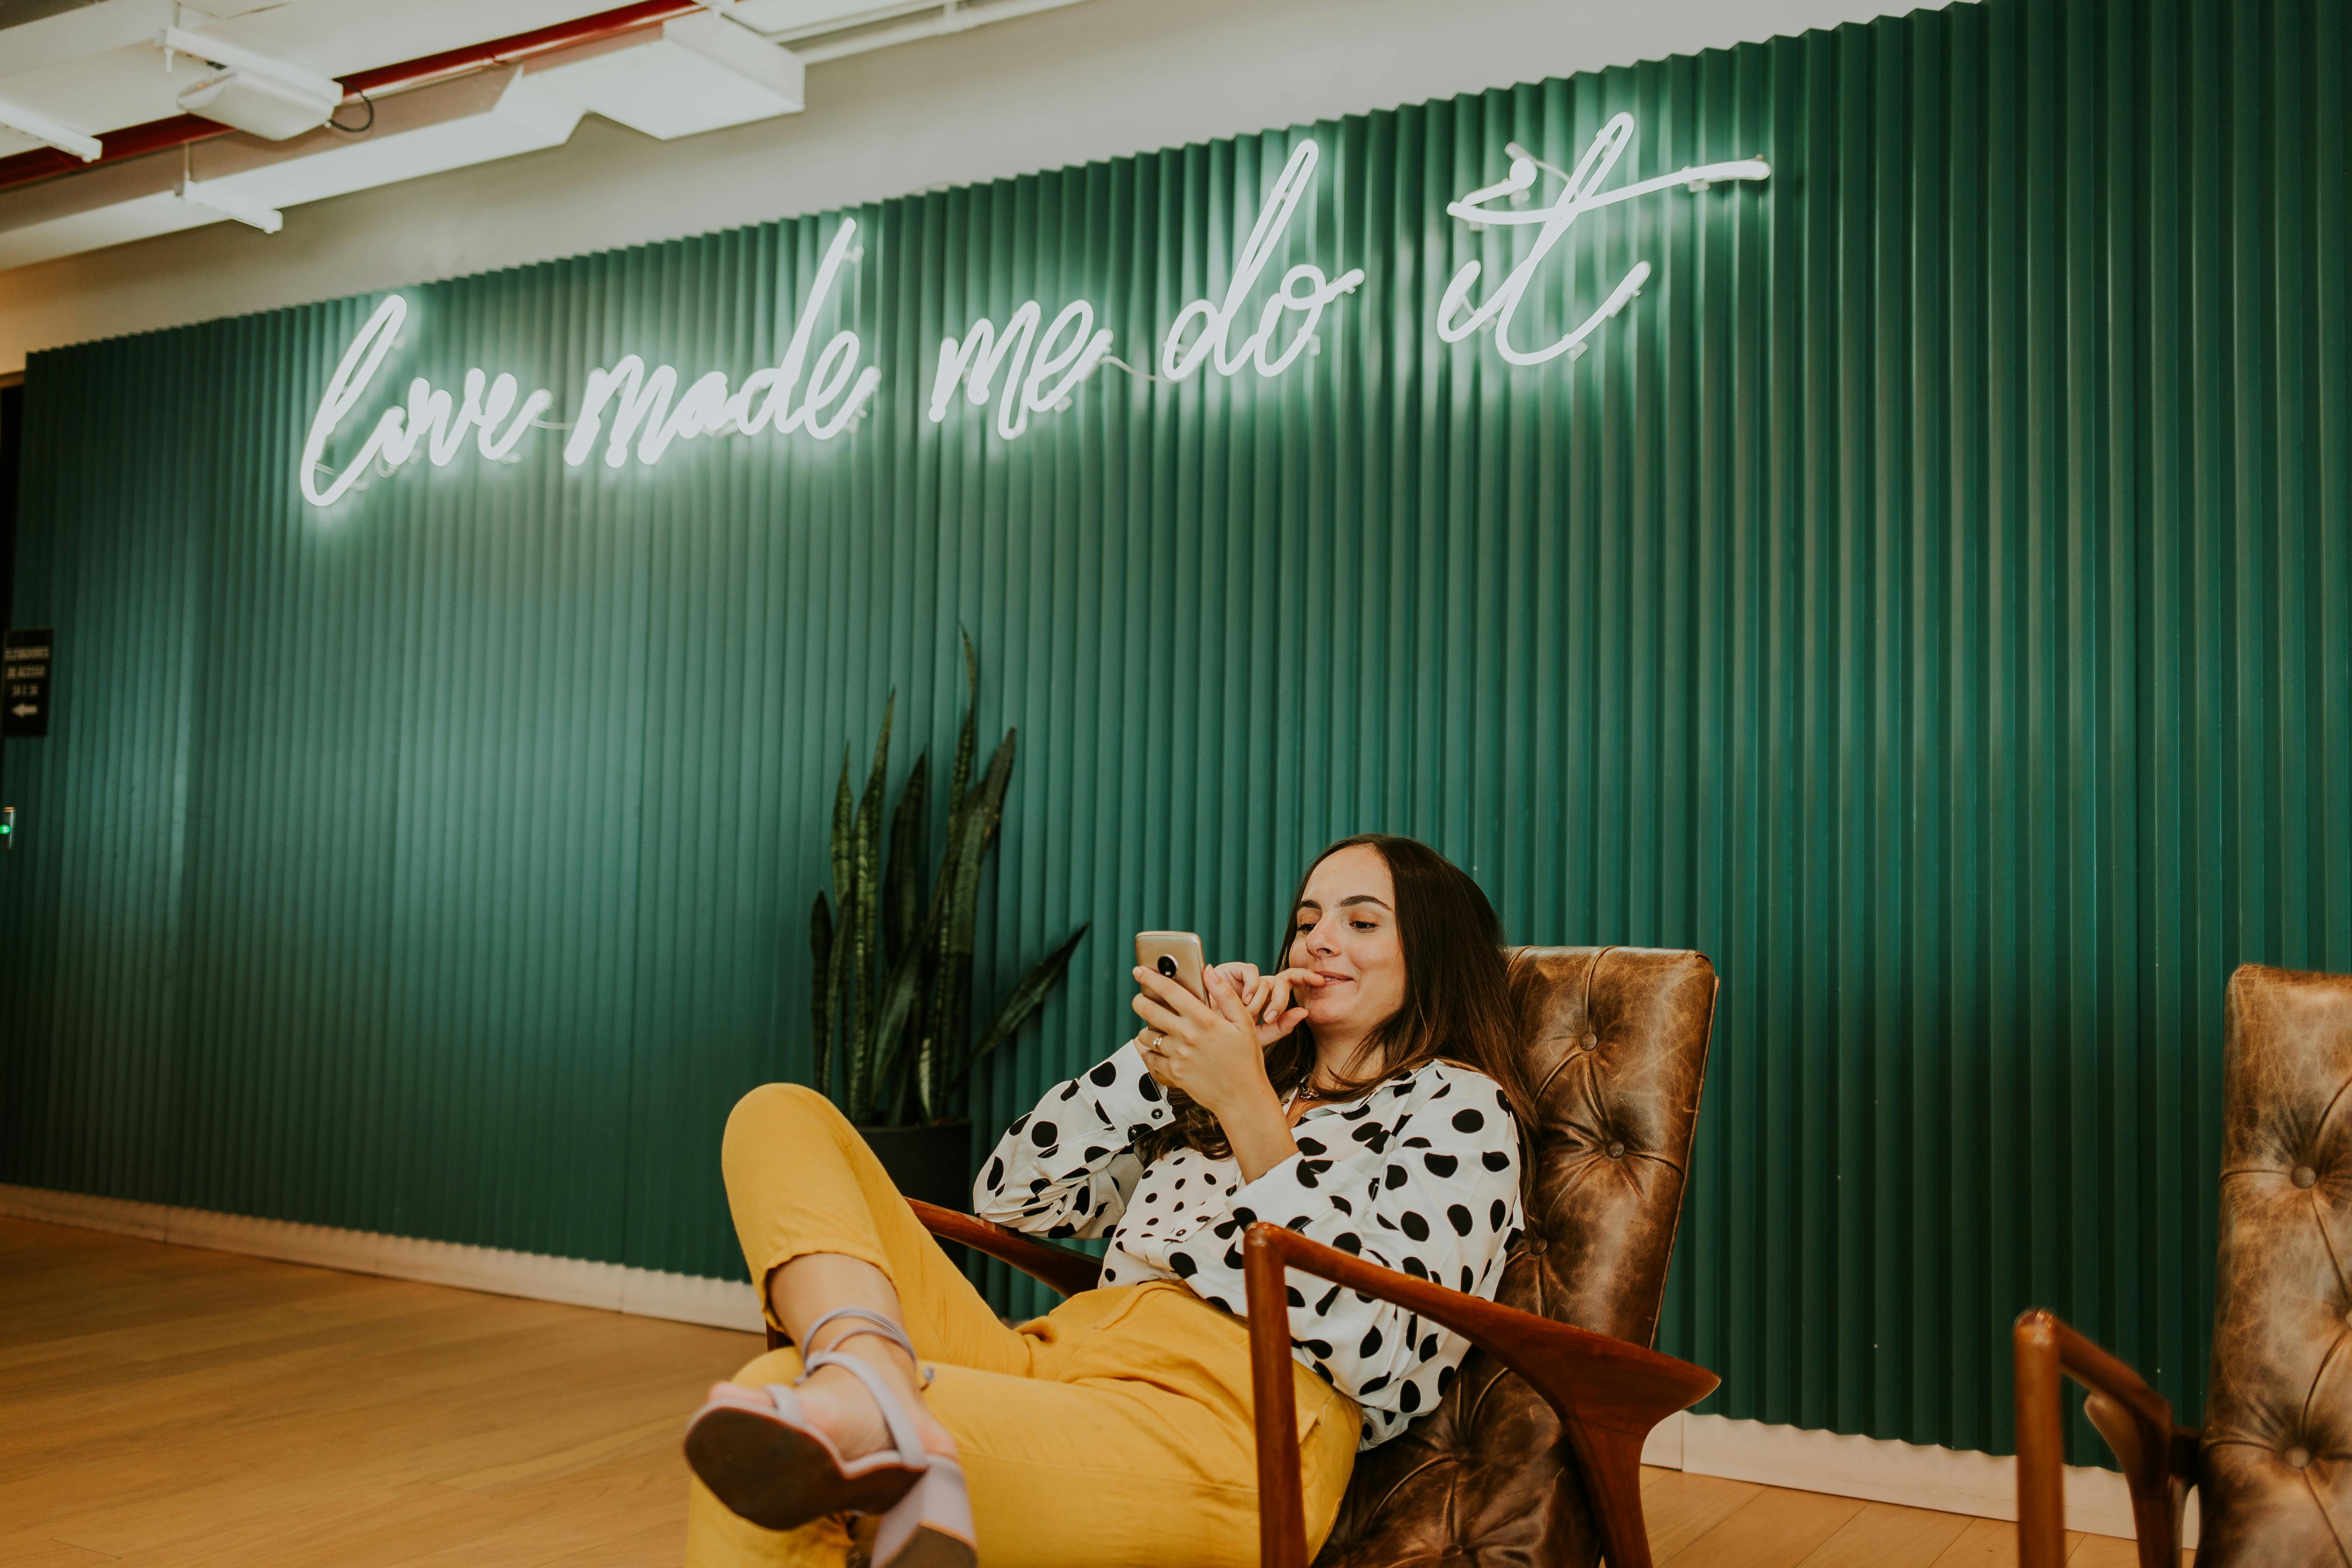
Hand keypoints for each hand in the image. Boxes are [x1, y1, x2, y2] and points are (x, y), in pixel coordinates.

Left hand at [1131, 964, 1284, 1120]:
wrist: (1242, 1098)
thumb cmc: (1246, 1060)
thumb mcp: (1244, 1023)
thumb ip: (1225, 995)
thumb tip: (1209, 972)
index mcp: (1204, 1019)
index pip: (1169, 991)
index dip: (1151, 978)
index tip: (1140, 970)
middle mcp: (1187, 1036)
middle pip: (1148, 1010)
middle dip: (1139, 1000)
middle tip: (1141, 999)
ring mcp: (1177, 1056)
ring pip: (1145, 1035)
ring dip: (1147, 1029)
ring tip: (1158, 1029)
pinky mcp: (1172, 1073)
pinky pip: (1149, 1057)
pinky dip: (1149, 1051)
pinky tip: (1160, 1049)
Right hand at [1206, 962, 1319, 1047]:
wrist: (1202, 1031)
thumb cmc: (1229, 1034)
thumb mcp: (1259, 1035)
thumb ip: (1282, 1026)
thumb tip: (1305, 1012)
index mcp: (1268, 998)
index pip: (1291, 982)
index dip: (1308, 978)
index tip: (1322, 981)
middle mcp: (1259, 986)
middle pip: (1282, 983)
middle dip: (1280, 1001)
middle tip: (1270, 1017)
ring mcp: (1247, 978)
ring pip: (1268, 981)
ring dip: (1261, 1001)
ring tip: (1249, 1015)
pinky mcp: (1233, 970)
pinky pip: (1253, 972)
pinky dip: (1251, 988)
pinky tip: (1243, 1001)